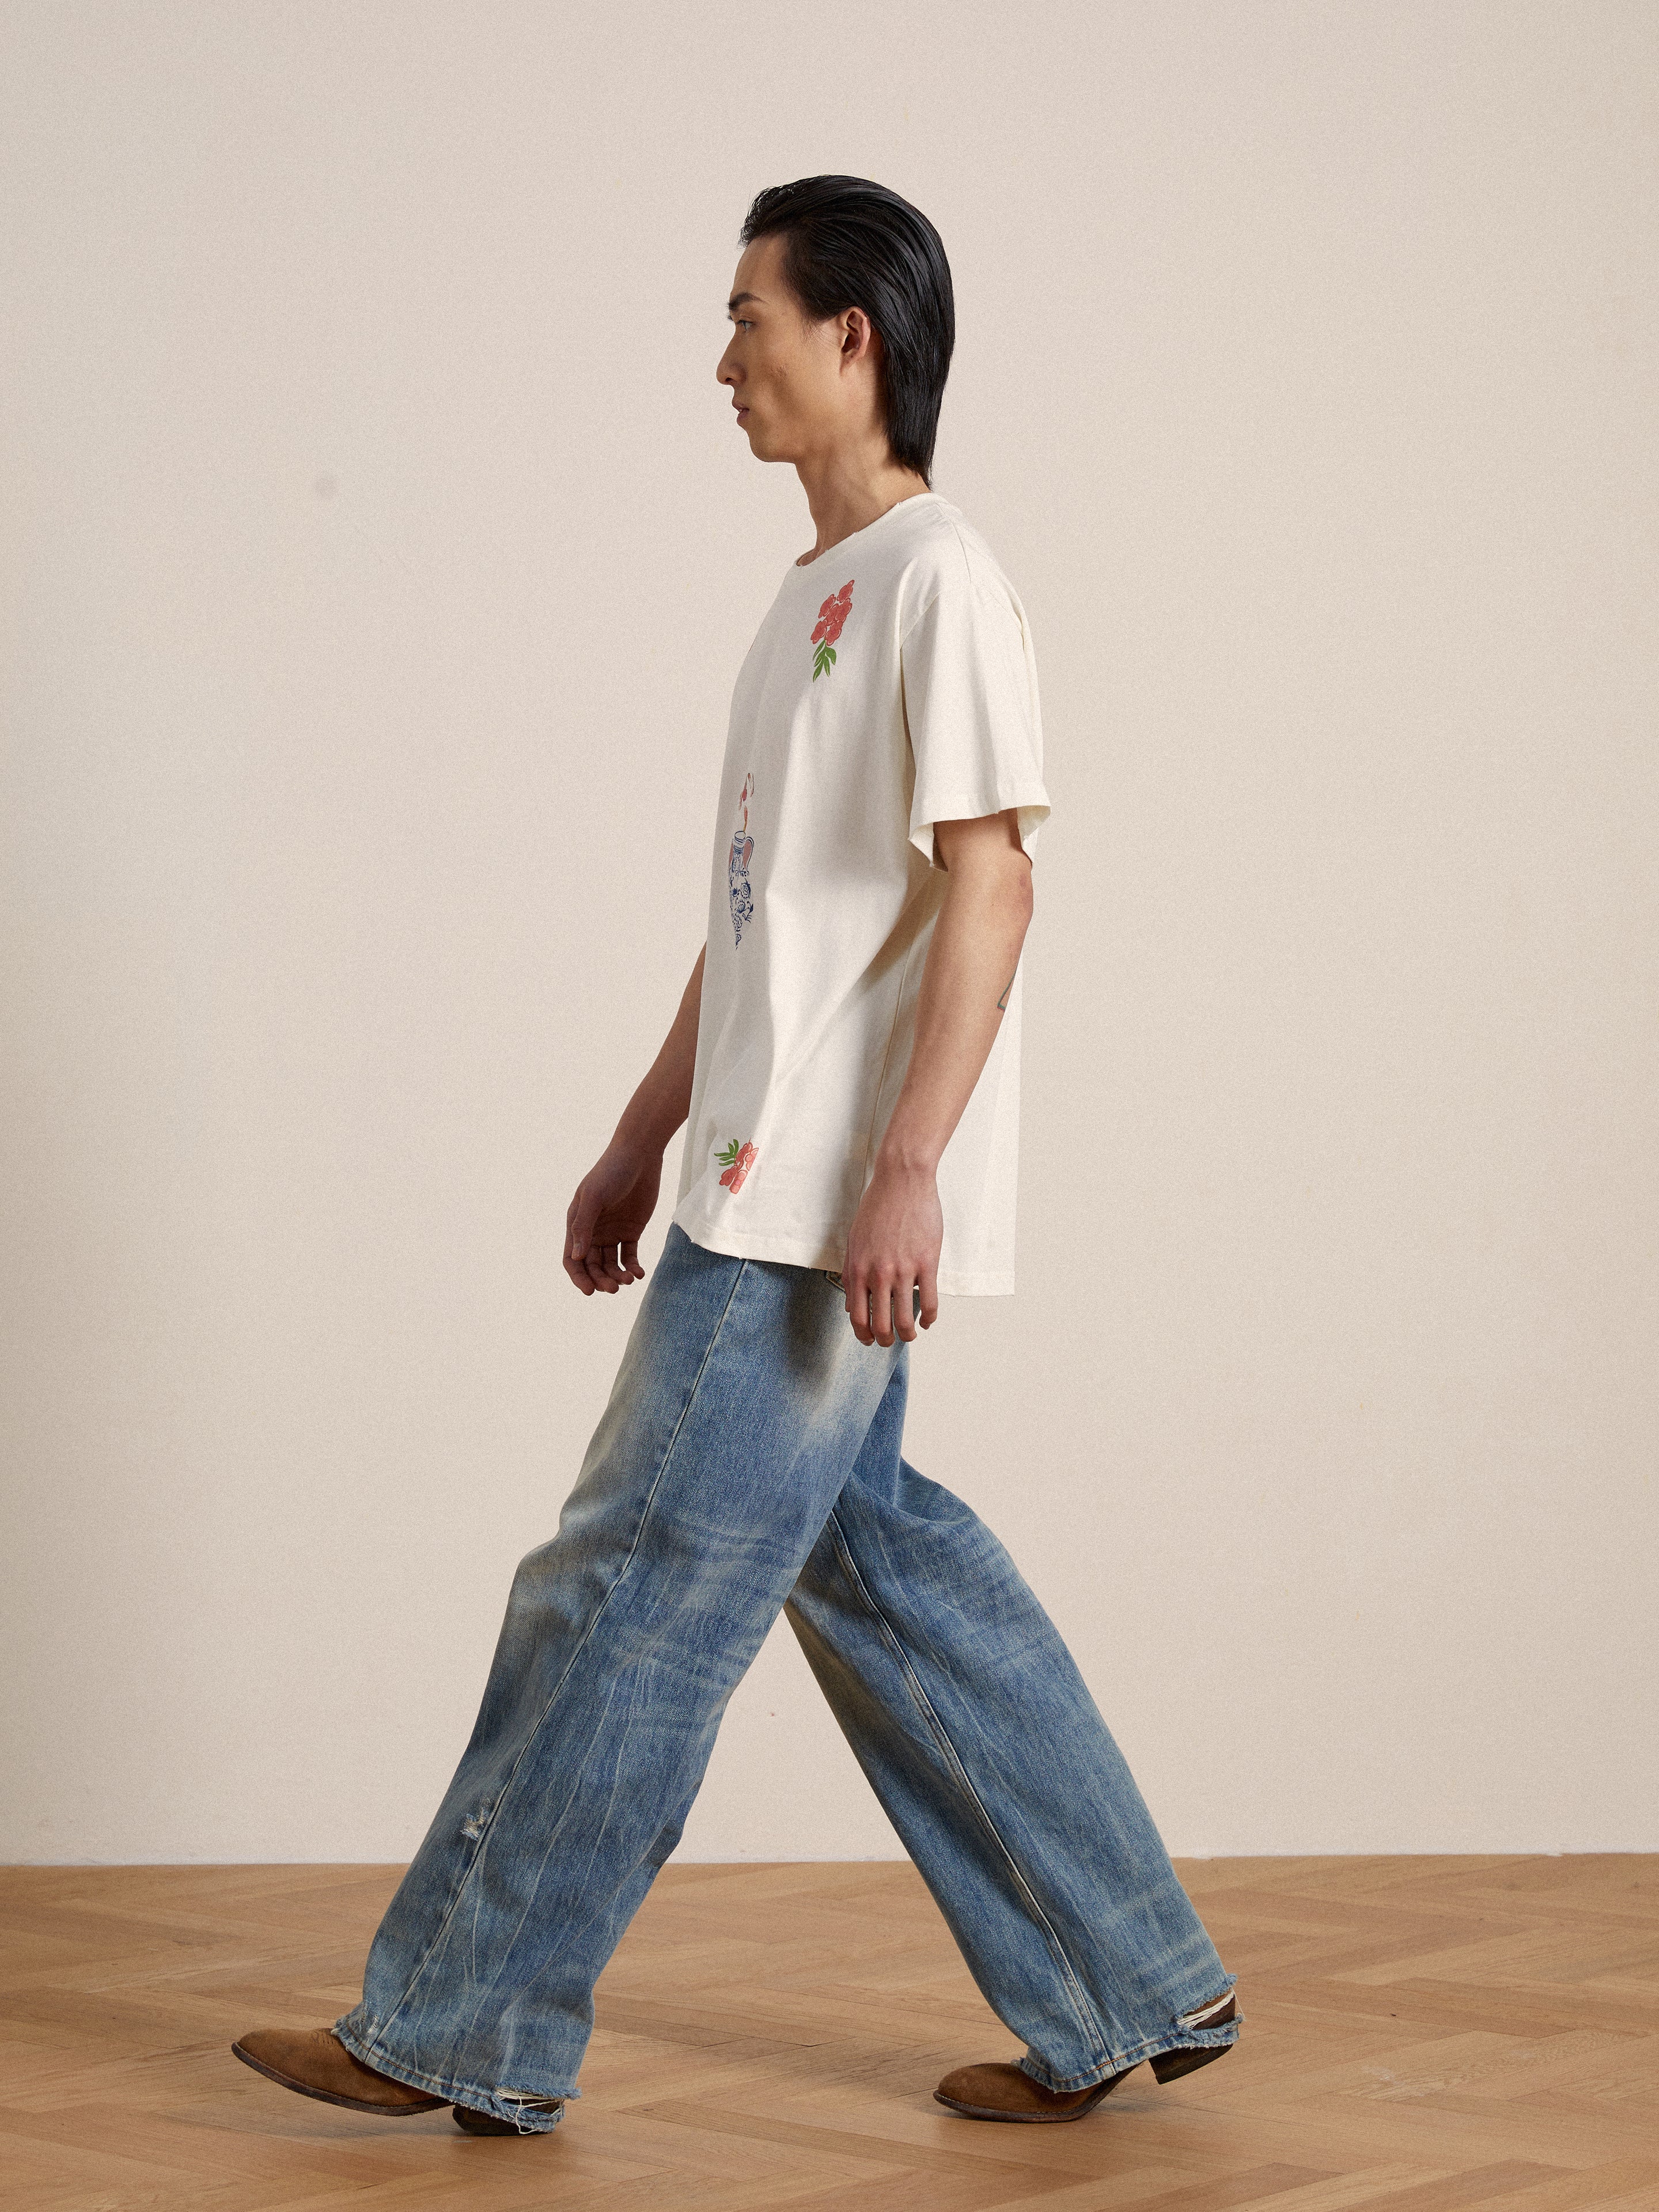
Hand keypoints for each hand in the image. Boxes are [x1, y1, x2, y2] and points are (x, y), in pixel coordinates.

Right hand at [563, 1140, 661, 1295]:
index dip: (578, 1277)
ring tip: (629, 1279)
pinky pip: (630, 1255)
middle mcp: (592, 1232)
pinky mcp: (631, 1231)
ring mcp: (612, 1232)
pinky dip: (633, 1267)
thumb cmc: (611, 1172)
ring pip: (611, 1264)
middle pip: (592, 1266)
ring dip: (618, 1276)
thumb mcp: (594, 1197)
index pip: (572, 1259)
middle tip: (614, 1288)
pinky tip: (638, 1273)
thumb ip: (584, 1226)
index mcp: (576, 1224)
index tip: (590, 1291)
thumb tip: (576, 1256)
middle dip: (601, 1280)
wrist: (639, 1156)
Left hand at [841, 1158, 941, 1346]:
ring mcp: (903, 1270)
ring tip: (910, 1336)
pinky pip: (930, 1302)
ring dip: (907, 1335)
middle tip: (889, 1341)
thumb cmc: (877, 1207)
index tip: (870, 1339)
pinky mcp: (927, 1263)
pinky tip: (928, 1322)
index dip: (863, 1334)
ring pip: (905, 1319)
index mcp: (857, 1269)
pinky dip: (930, 1318)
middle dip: (884, 1340)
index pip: (857, 1316)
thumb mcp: (855, 1240)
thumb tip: (852, 1304)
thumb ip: (852, 1273)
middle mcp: (877, 1275)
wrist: (902, 1181)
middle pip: (880, 1324)